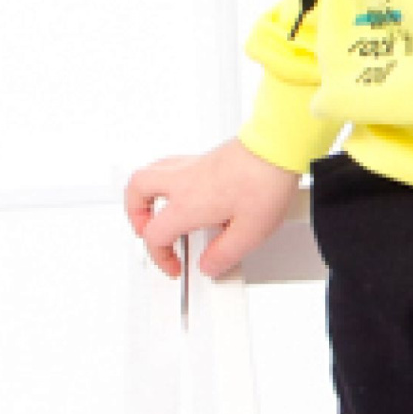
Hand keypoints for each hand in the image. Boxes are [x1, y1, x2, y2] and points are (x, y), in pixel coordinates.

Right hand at [122, 138, 299, 280]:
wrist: (277, 148)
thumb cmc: (265, 182)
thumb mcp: (249, 233)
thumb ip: (224, 254)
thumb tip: (208, 266)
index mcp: (187, 204)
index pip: (155, 235)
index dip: (160, 257)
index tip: (176, 266)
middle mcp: (182, 181)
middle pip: (136, 192)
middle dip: (135, 216)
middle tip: (147, 232)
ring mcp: (192, 164)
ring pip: (149, 172)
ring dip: (144, 194)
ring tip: (154, 211)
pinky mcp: (206, 156)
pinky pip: (170, 164)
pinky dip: (165, 179)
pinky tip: (182, 190)